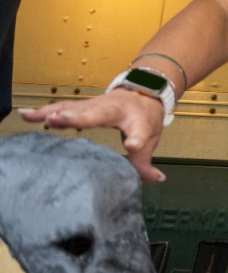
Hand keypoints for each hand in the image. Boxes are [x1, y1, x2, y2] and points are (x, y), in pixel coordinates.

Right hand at [19, 91, 167, 181]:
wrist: (142, 93)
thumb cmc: (143, 118)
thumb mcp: (151, 139)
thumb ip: (146, 161)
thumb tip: (155, 179)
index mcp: (137, 121)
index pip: (139, 131)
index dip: (137, 139)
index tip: (133, 145)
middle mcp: (114, 109)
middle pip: (97, 114)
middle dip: (79, 117)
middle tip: (60, 119)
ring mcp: (96, 105)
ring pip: (73, 107)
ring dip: (53, 112)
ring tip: (32, 117)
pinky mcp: (82, 105)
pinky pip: (62, 107)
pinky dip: (44, 111)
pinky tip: (26, 115)